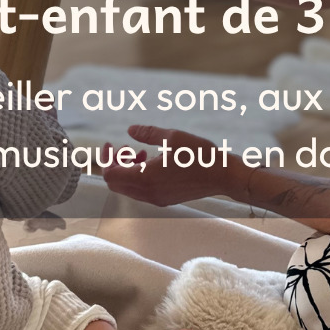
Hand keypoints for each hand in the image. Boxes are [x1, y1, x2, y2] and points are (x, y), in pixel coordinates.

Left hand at [101, 125, 242, 206]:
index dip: (105, 159)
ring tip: (142, 153)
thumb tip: (130, 130)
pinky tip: (154, 162)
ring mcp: (157, 199)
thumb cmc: (200, 155)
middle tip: (126, 149)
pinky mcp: (165, 199)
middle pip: (115, 184)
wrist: (224, 176)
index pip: (110, 174)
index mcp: (146, 178)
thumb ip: (147, 133)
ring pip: (128, 188)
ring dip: (128, 170)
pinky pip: (141, 191)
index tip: (111, 144)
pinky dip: (139, 176)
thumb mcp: (172, 137)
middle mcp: (148, 193)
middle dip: (115, 164)